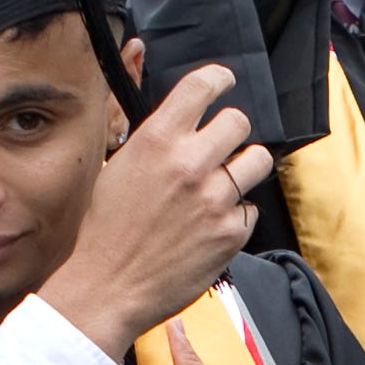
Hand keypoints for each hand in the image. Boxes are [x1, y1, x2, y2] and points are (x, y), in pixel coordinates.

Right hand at [38, 64, 271, 360]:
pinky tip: (211, 224)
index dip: (219, 79)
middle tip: (220, 146)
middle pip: (238, 121)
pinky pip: (250, 208)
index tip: (224, 82)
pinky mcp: (231, 232)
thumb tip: (182, 124)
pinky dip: (236, 214)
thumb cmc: (106, 230)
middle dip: (231, 131)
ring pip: (257, 160)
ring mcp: (215, 198)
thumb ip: (155, 142)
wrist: (108, 286)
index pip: (203, 85)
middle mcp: (190, 163)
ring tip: (223, 183)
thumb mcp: (119, 168)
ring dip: (244, 168)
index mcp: (157, 140)